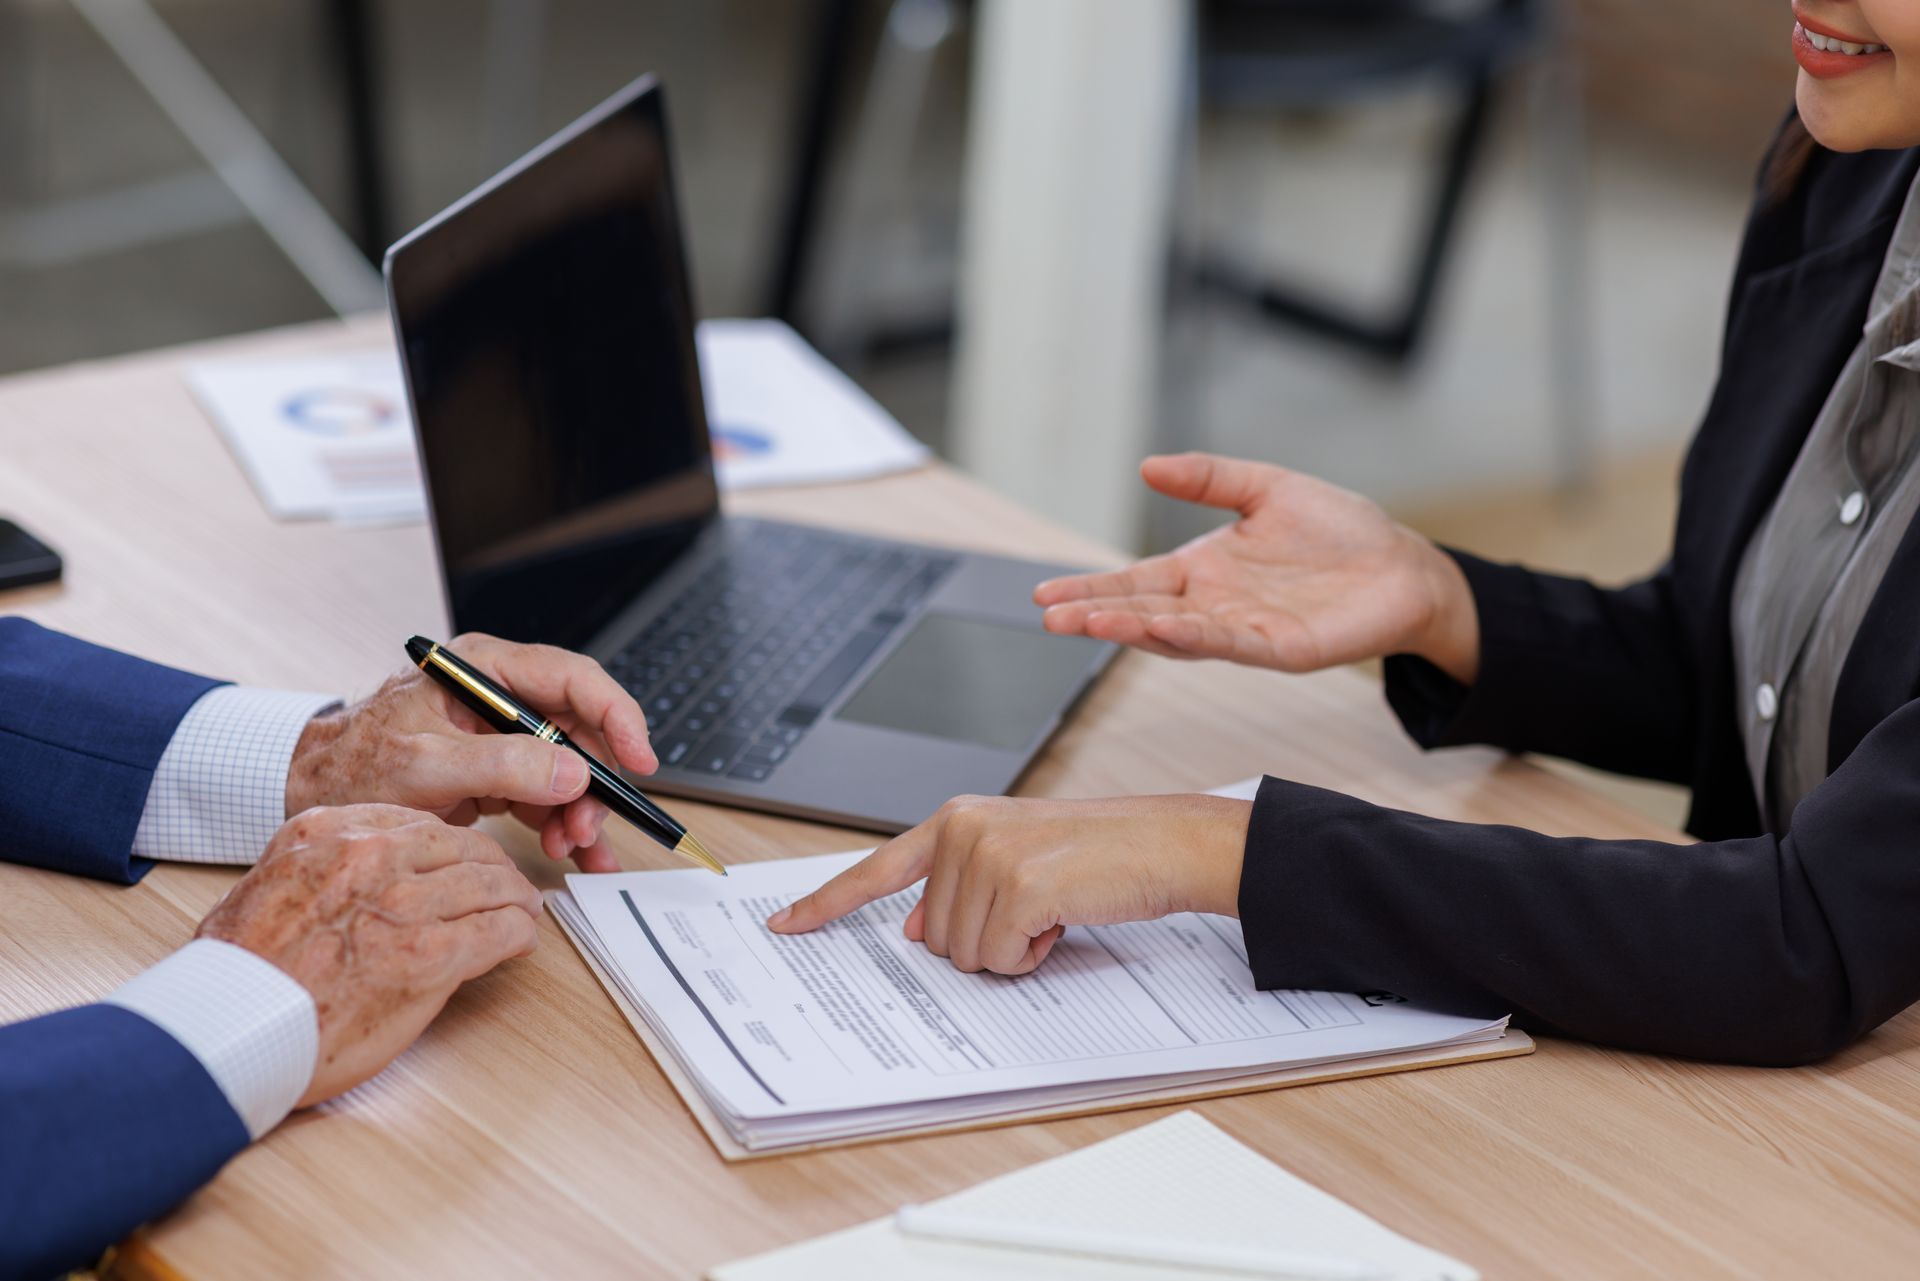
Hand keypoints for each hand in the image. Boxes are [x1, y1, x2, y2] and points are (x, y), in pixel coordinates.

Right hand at [195, 804, 541, 1107]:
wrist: (227, 1027)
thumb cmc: (235, 972)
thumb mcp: (265, 885)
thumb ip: (318, 866)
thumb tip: (357, 877)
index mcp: (328, 832)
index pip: (416, 822)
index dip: (451, 843)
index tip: (463, 856)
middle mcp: (370, 857)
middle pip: (461, 846)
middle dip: (493, 865)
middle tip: (508, 882)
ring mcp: (403, 904)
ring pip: (487, 883)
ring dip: (514, 897)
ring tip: (523, 910)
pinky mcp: (429, 955)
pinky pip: (495, 931)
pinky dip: (518, 933)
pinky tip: (522, 940)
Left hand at [287, 633, 656, 872]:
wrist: (308, 795)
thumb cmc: (350, 766)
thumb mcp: (423, 766)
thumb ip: (500, 765)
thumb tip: (573, 772)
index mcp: (483, 669)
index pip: (572, 678)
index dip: (616, 715)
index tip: (640, 759)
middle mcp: (500, 696)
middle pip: (579, 731)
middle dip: (593, 782)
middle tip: (587, 827)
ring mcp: (501, 736)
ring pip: (570, 770)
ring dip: (579, 811)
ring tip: (571, 849)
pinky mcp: (498, 773)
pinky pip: (549, 796)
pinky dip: (564, 825)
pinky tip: (574, 853)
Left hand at [767, 794, 1250, 975]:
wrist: (1164, 843)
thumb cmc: (1098, 855)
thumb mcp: (1016, 860)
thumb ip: (958, 888)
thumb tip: (916, 930)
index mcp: (955, 819)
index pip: (877, 869)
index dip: (828, 903)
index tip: (785, 925)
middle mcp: (963, 830)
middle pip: (933, 939)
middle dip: (986, 941)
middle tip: (1038, 908)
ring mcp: (988, 855)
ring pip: (964, 957)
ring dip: (1013, 950)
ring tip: (1054, 908)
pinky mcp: (1019, 886)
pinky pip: (1000, 960)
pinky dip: (1035, 955)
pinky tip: (1064, 917)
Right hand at [1034, 453, 1480, 682]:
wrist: (1403, 567)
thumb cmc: (1339, 531)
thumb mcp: (1266, 487)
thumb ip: (1209, 478)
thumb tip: (1148, 465)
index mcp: (1204, 571)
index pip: (1135, 582)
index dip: (1092, 587)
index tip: (1044, 595)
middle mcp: (1214, 606)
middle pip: (1143, 613)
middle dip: (1095, 615)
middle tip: (1050, 617)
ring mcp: (1244, 632)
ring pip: (1177, 636)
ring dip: (1134, 630)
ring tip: (1091, 622)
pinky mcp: (1280, 650)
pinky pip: (1231, 645)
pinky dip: (1195, 638)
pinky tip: (1163, 629)